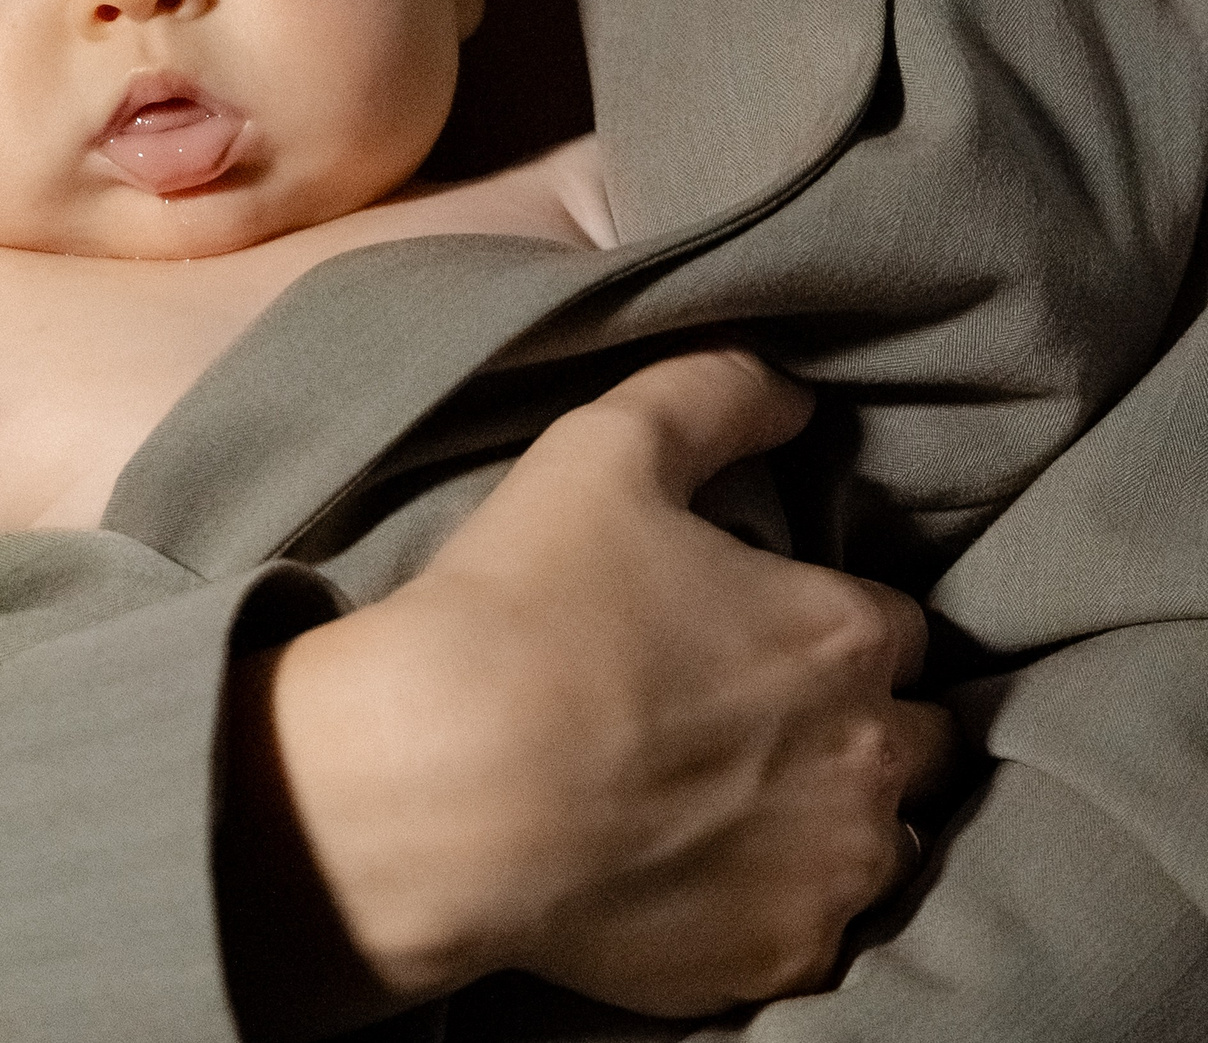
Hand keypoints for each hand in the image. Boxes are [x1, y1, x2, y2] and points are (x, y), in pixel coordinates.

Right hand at [236, 349, 950, 1026]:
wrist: (442, 789)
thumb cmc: (521, 608)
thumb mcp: (602, 447)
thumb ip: (714, 395)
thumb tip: (793, 395)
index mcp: (844, 633)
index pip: (892, 622)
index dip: (822, 618)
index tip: (753, 626)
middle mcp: (870, 762)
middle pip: (914, 741)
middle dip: (853, 725)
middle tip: (744, 717)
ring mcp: (828, 876)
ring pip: (874, 846)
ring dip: (826, 822)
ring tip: (719, 804)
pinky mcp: (774, 961)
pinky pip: (804, 934)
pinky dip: (761, 905)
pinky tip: (683, 874)